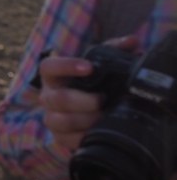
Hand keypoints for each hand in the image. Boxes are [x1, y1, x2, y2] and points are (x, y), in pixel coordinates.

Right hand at [38, 35, 139, 150]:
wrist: (86, 112)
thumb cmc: (90, 84)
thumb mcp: (98, 66)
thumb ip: (113, 50)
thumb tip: (132, 40)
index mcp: (53, 76)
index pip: (48, 66)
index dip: (66, 66)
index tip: (89, 68)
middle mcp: (47, 96)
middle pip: (59, 98)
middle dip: (85, 101)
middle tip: (103, 99)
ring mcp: (50, 117)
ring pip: (62, 120)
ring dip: (87, 119)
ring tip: (103, 116)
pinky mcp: (58, 136)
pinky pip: (67, 139)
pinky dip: (85, 136)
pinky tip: (98, 129)